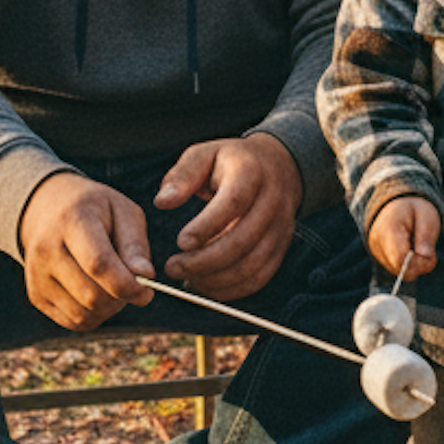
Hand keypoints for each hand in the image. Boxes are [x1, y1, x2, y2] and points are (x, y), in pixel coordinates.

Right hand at [17, 172, 151, 331]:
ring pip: (83, 315)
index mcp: (71, 221)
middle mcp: (46, 250)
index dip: (127, 285)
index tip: (147, 291)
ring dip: (108, 309)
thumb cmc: (95, 210)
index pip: (98, 263)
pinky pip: (74, 322)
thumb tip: (145, 276)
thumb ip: (135, 244)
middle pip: (91, 295)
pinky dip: (94, 314)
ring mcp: (37, 275)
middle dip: (120, 299)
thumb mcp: (122, 211)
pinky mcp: (36, 296)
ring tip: (113, 285)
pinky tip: (97, 292)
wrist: (48, 209)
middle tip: (132, 285)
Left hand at [154, 133, 301, 300]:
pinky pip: (260, 277)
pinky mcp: (281, 247)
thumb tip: (162, 202)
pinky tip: (207, 286)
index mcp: (250, 172)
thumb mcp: (204, 155)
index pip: (233, 203)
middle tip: (173, 268)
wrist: (278, 166)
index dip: (207, 226)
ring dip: (217, 279)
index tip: (180, 242)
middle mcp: (271, 201)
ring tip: (187, 280)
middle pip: (243, 240)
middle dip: (204, 261)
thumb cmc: (231, 161)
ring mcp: (280, 226)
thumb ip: (182, 176)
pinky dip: (232, 289)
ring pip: (252, 265)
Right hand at [367, 194, 440, 278]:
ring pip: (402, 273)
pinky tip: (410, 249)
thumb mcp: (426, 215)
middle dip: (420, 264)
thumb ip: (426, 236)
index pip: (401, 258)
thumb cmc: (413, 210)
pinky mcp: (381, 260)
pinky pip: (399, 271)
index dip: (419, 262)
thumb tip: (426, 257)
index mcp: (390, 229)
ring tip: (416, 244)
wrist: (394, 205)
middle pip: (401, 270)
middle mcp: (379, 244)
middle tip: (425, 246)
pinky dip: (409, 264)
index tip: (430, 254)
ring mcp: (378, 254)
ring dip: (415, 264)